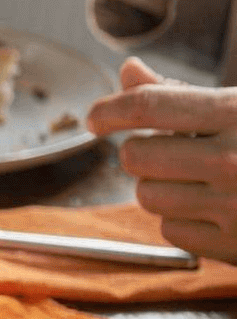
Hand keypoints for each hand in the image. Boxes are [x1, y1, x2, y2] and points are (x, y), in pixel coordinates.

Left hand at [86, 58, 236, 260]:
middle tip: (174, 149)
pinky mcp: (234, 246)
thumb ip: (183, 94)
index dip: (110, 109)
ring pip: (146, 195)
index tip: (95, 117)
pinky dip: (181, 219)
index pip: (150, 106)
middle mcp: (234, 161)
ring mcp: (234, 207)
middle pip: (137, 156)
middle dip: (145, 151)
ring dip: (160, 186)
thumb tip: (129, 73)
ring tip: (199, 178)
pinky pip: (169, 230)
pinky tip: (213, 206)